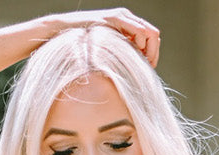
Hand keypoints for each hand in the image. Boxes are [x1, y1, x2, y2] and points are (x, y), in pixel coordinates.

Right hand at [40, 9, 160, 65]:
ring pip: (150, 32)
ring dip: (149, 50)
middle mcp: (127, 18)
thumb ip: (119, 57)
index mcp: (127, 26)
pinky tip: (133, 54)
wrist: (65, 32)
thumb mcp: (106, 53)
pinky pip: (138, 30)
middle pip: (154, 35)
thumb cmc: (82, 47)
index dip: (153, 54)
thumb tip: (132, 75)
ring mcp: (122, 16)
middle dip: (154, 54)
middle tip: (147, 68)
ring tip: (139, 63)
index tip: (147, 69)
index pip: (152, 37)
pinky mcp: (115, 18)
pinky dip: (140, 44)